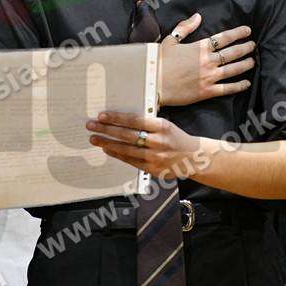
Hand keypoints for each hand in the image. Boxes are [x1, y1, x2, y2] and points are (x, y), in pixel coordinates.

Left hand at [86, 112, 201, 178]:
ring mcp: (155, 157)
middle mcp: (158, 141)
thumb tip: (122, 118)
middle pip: (127, 135)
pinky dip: (118, 155)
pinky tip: (107, 150)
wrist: (193, 157)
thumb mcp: (165, 125)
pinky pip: (131, 161)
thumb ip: (147, 122)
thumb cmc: (176, 137)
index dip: (117, 118)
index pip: (135, 120)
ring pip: (127, 149)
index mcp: (162, 126)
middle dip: (107, 130)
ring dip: (108, 143)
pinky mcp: (153, 169)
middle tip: (91, 126)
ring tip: (95, 139)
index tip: (102, 115)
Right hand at [158, 13, 254, 106]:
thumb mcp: (170, 40)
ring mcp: (209, 77)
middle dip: (245, 48)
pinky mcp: (207, 91)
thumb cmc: (159, 60)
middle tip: (253, 45)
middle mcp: (208, 61)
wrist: (153, 82)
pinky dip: (239, 86)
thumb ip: (186, 27)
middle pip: (233, 53)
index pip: (224, 38)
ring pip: (233, 69)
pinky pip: (227, 88)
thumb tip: (198, 16)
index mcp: (200, 47)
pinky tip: (246, 83)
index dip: (238, 33)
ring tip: (252, 61)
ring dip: (245, 64)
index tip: (247, 31)